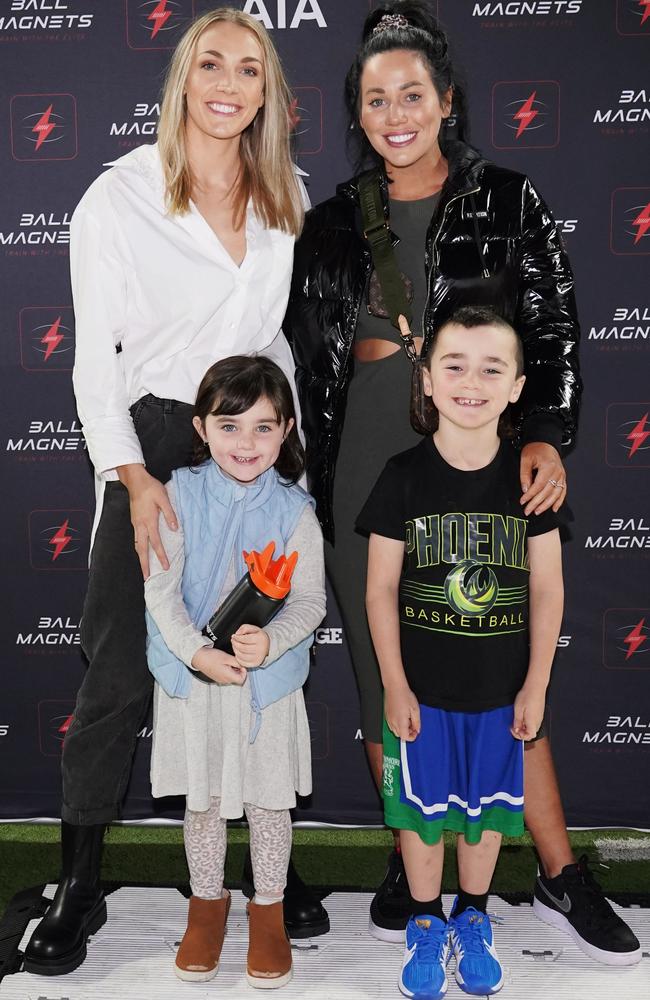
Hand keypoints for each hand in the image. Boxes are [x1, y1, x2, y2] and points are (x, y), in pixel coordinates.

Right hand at [117, 463, 177, 578]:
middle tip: (146, 577)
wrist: (135, 480)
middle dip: (144, 564)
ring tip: (144, 568)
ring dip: (140, 557)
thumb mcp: (163, 498)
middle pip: (141, 549)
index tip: (165, 567)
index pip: (156, 543)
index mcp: (149, 521)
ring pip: (137, 545)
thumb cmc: (150, 488)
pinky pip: (136, 539)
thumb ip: (169, 514)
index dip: (161, 556)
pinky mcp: (134, 521)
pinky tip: (142, 550)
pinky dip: (138, 548)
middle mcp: (140, 525)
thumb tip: (174, 528)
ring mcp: (135, 524)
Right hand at [191, 646, 246, 685]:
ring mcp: (219, 680)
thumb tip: (243, 665)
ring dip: (233, 670)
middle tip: (235, 661)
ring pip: (231, 678)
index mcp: (227, 677)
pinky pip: (225, 676)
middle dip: (238, 670)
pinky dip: (227, 671)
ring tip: (228, 661)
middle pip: (237, 679)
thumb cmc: (211, 657)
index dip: (244, 672)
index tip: (241, 665)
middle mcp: (224, 681)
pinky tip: (223, 663)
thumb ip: (237, 662)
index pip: (242, 680)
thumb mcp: (227, 657)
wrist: (199, 657)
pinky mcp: (216, 677)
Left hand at [231, 625, 269, 667]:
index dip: (237, 637)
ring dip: (235, 650)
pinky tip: (238, 652)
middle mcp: (261, 649)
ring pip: (241, 656)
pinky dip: (238, 658)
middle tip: (233, 640)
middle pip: (242, 648)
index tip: (233, 636)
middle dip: (235, 644)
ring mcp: (258, 658)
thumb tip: (237, 634)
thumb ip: (244, 628)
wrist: (267, 646)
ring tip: (235, 646)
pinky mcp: (255, 664)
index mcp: (261, 639)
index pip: (245, 639)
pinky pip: (242, 662)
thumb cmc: (257, 636)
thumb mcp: (253, 628)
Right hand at [385, 684, 420, 741]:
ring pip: (395, 731)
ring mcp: (388, 719)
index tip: (416, 731)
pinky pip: (391, 725)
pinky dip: (397, 724)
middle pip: (400, 735)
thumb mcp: (415, 709)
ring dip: (402, 729)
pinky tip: (401, 716)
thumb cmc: (405, 695)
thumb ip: (417, 722)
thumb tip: (417, 730)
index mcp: (401, 722)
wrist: (394, 687)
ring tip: (407, 719)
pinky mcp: (386, 715)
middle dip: (407, 733)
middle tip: (413, 725)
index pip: (405, 737)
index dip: (412, 737)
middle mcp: (393, 722)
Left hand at [511, 683, 545, 740]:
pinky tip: (523, 715)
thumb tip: (516, 730)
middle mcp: (538, 721)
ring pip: (532, 728)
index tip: (513, 729)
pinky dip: (527, 723)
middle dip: (521, 732)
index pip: (529, 736)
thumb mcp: (518, 709)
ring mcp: (540, 718)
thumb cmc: (527, 696)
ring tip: (518, 719)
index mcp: (532, 722)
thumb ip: (517, 721)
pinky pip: (534, 722)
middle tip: (514, 725)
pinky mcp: (540, 714)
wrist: (536, 686)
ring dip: (524, 727)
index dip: (520, 736)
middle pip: (531, 733)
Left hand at [519, 442, 566, 515]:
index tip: (523, 501)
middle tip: (528, 511)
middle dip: (537, 503)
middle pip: (547, 492)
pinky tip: (554, 508)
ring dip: (547, 504)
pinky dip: (559, 501)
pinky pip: (563, 491)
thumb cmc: (535, 448)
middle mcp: (557, 472)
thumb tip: (525, 490)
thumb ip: (525, 475)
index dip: (530, 495)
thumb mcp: (526, 459)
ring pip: (556, 494)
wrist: (545, 441)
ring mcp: (562, 475)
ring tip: (538, 511)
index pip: (538, 485)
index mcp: (548, 466)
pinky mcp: (563, 477)